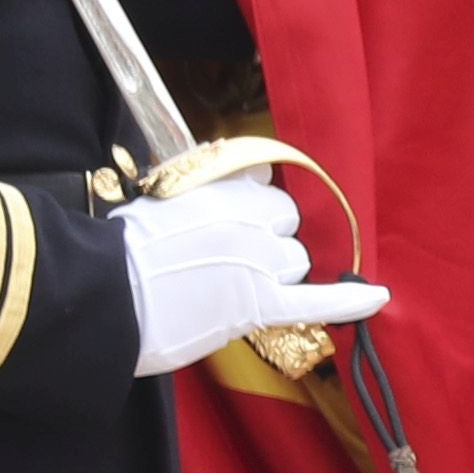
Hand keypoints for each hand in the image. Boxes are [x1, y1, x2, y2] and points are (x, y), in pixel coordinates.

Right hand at [123, 171, 388, 379]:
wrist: (96, 295)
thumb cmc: (115, 253)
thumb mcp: (159, 198)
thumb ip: (207, 184)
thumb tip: (252, 169)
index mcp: (220, 188)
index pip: (267, 190)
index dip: (258, 214)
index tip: (239, 228)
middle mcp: (246, 218)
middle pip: (288, 227)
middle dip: (271, 245)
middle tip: (230, 266)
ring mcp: (255, 260)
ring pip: (297, 263)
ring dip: (279, 276)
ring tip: (235, 290)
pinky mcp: (257, 303)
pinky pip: (318, 301)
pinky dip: (350, 300)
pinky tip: (378, 296)